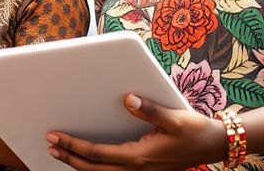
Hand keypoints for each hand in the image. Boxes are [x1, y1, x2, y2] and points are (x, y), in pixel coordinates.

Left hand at [47, 94, 226, 170]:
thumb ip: (150, 110)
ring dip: (80, 164)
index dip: (74, 146)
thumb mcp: (175, 118)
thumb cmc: (195, 130)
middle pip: (94, 169)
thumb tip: (128, 99)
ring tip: (61, 153)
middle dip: (70, 157)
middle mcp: (137, 169)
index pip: (98, 153)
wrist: (214, 145)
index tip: (56, 137)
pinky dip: (95, 167)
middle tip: (50, 145)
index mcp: (140, 156)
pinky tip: (87, 159)